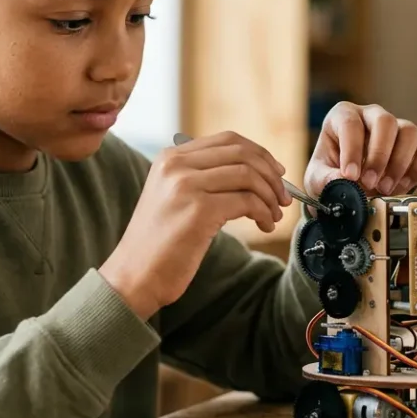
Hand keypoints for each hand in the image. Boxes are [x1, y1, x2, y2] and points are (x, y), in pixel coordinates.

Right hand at [101, 132, 292, 318]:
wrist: (133, 277)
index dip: (260, 154)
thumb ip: (203, 178)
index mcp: (170, 157)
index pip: (228, 140)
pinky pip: (247, 201)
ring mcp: (186, 185)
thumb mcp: (173, 198)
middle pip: (242, 153)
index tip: (277, 173)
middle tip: (283, 197)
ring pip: (248, 175)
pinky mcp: (198, 210)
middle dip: (271, 174)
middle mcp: (176, 165)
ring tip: (273, 216)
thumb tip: (254, 172)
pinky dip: (263, 212)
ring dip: (270, 196)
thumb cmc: (159, 245)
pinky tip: (264, 226)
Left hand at [305, 102, 416, 195]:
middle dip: (379, 155)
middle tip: (369, 183)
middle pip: (385, 121)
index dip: (352, 150)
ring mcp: (396, 128)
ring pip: (409, 131)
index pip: (351, 124)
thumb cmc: (329, 173)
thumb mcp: (316, 178)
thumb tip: (344, 180)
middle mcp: (372, 116)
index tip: (350, 175)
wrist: (346, 185)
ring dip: (400, 162)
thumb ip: (326, 179)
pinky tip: (403, 185)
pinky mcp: (414, 145)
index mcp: (343, 116)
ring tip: (386, 188)